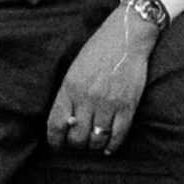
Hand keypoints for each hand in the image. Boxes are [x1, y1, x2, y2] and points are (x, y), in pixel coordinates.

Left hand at [47, 6, 155, 152]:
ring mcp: (108, 103)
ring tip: (93, 144)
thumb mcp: (74, 69)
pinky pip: (118, 134)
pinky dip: (112, 146)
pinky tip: (108, 148)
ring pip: (97, 138)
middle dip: (75, 145)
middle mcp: (87, 98)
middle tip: (77, 144)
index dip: (55, 140)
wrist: (127, 35)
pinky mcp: (128, 105)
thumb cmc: (98, 50)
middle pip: (77, 137)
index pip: (56, 124)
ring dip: (93, 146)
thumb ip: (69, 94)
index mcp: (70, 87)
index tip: (57, 146)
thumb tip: (67, 121)